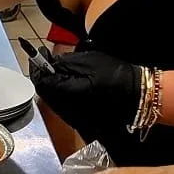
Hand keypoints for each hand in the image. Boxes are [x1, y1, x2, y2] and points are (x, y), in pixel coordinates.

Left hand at [28, 44, 142, 143]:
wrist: (136, 95)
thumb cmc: (115, 75)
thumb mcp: (88, 60)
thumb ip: (63, 63)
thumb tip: (47, 63)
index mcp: (68, 93)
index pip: (41, 81)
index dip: (36, 66)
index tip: (39, 54)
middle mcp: (66, 109)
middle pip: (43, 92)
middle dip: (42, 74)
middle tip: (45, 60)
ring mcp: (72, 117)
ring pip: (50, 99)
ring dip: (49, 83)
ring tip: (56, 69)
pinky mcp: (77, 119)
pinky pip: (60, 105)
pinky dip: (58, 92)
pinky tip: (65, 82)